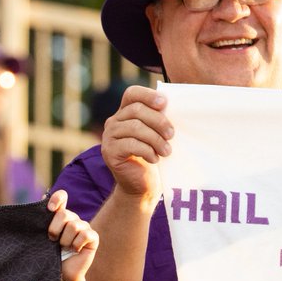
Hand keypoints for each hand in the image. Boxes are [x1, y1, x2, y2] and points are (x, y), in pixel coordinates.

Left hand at [46, 190, 97, 280]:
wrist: (61, 273)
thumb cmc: (50, 255)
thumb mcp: (42, 236)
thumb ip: (43, 219)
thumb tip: (43, 195)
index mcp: (60, 215)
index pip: (62, 196)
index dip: (57, 199)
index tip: (49, 208)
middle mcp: (73, 218)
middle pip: (64, 214)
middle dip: (54, 229)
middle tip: (52, 240)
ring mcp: (84, 227)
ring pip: (74, 226)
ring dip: (65, 240)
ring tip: (63, 248)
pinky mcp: (93, 237)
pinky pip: (85, 234)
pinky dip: (76, 244)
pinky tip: (74, 250)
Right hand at [101, 85, 172, 200]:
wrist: (141, 186)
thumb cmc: (153, 157)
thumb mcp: (157, 134)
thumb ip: (158, 119)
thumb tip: (172, 104)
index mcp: (125, 113)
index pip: (131, 94)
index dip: (147, 95)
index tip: (164, 104)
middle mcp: (113, 122)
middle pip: (136, 110)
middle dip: (159, 121)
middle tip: (171, 135)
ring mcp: (109, 137)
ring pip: (135, 127)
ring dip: (156, 139)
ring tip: (166, 151)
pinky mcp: (109, 152)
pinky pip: (131, 144)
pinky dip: (147, 151)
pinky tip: (154, 159)